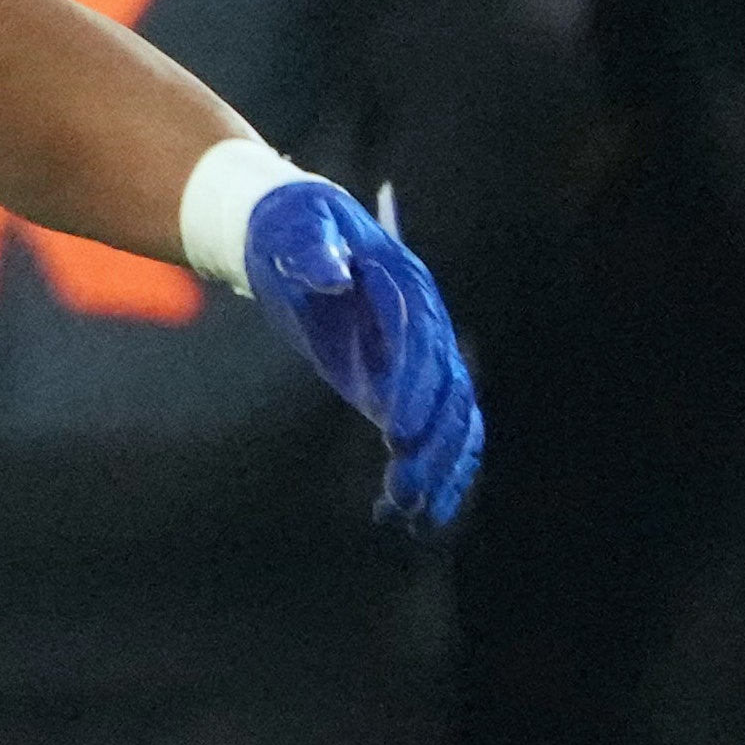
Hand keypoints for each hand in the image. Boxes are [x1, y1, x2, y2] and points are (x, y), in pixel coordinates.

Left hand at [239, 175, 483, 529]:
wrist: (298, 234)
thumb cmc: (293, 229)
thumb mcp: (294, 227)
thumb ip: (311, 248)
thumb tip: (329, 274)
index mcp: (404, 287)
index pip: (417, 344)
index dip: (412, 389)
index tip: (398, 433)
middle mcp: (424, 328)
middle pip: (445, 392)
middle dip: (430, 444)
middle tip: (405, 492)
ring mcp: (418, 362)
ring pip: (451, 422)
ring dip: (439, 470)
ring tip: (413, 514)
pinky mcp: (400, 388)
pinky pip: (431, 434)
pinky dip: (431, 474)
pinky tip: (409, 517)